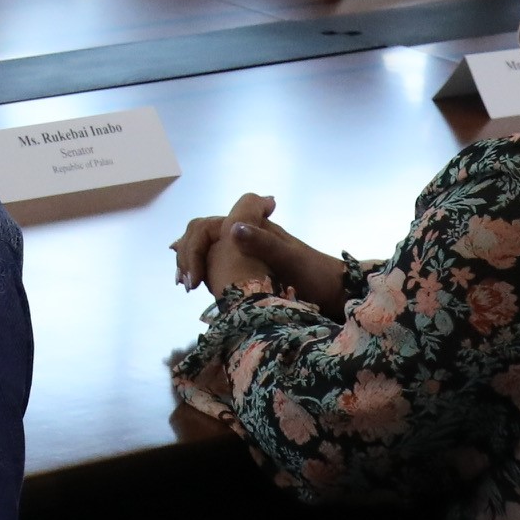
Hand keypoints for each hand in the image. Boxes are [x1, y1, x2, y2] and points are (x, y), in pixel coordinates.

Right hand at [173, 192, 347, 308]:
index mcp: (252, 228)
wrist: (336, 293)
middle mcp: (245, 237)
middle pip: (202, 236)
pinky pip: (217, 266)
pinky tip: (197, 286)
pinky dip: (203, 273)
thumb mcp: (291, 258)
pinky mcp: (249, 271)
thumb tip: (233, 227)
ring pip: (207, 251)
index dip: (193, 248)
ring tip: (184, 283)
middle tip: (183, 281)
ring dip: (192, 263)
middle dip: (187, 254)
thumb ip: (264, 242)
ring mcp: (246, 254)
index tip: (193, 278)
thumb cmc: (317, 274)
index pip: (206, 227)